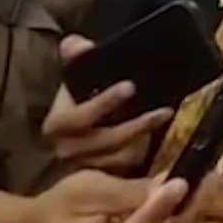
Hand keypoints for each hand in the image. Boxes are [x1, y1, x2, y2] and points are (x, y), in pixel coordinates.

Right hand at [31, 170, 213, 222]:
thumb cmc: (61, 205)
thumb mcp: (87, 188)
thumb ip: (127, 192)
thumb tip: (169, 184)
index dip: (156, 214)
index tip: (179, 183)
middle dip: (189, 210)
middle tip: (210, 176)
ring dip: (193, 213)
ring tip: (209, 181)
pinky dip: (184, 220)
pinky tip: (195, 195)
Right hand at [43, 35, 171, 174]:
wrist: (85, 126)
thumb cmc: (81, 99)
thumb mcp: (76, 77)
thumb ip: (75, 58)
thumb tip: (78, 44)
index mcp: (57, 125)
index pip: (78, 118)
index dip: (104, 103)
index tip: (130, 86)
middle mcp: (69, 149)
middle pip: (106, 141)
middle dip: (135, 125)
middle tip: (162, 110)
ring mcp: (89, 166)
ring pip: (122, 157)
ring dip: (145, 136)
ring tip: (166, 114)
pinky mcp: (108, 178)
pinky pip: (131, 170)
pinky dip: (148, 152)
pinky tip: (163, 135)